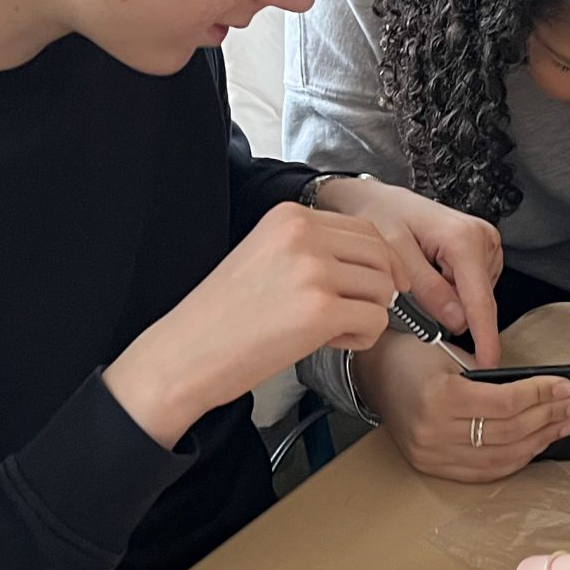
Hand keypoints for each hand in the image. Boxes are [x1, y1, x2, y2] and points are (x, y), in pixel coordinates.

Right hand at [107, 203, 400, 446]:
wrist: (186, 353)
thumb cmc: (222, 316)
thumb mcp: (266, 256)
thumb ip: (313, 249)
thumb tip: (373, 262)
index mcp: (290, 216)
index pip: (365, 228)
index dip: (379, 261)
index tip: (376, 285)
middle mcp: (304, 235)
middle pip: (381, 255)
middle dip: (378, 289)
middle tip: (352, 313)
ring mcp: (314, 271)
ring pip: (383, 289)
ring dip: (368, 314)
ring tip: (333, 330)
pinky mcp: (320, 311)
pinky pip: (376, 321)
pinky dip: (363, 338)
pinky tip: (332, 343)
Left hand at [313, 178, 505, 365]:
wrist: (377, 198)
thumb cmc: (381, 216)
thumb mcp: (394, 254)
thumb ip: (426, 289)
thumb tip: (456, 321)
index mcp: (464, 239)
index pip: (480, 301)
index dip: (484, 337)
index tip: (488, 364)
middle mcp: (483, 239)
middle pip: (475, 301)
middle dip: (448, 308)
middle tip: (413, 288)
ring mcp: (486, 245)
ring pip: (472, 297)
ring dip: (446, 297)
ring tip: (420, 269)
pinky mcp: (481, 252)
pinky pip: (470, 287)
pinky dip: (450, 287)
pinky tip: (431, 269)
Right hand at [354, 337, 569, 481]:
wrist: (375, 373)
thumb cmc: (413, 355)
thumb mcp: (453, 353)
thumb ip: (493, 378)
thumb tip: (545, 394)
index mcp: (440, 397)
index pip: (506, 404)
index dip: (542, 396)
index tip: (567, 388)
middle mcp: (434, 431)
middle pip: (508, 432)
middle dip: (550, 418)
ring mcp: (431, 454)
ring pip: (500, 457)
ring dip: (539, 442)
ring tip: (564, 426)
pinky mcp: (431, 466)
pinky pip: (483, 472)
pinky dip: (514, 460)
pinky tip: (535, 446)